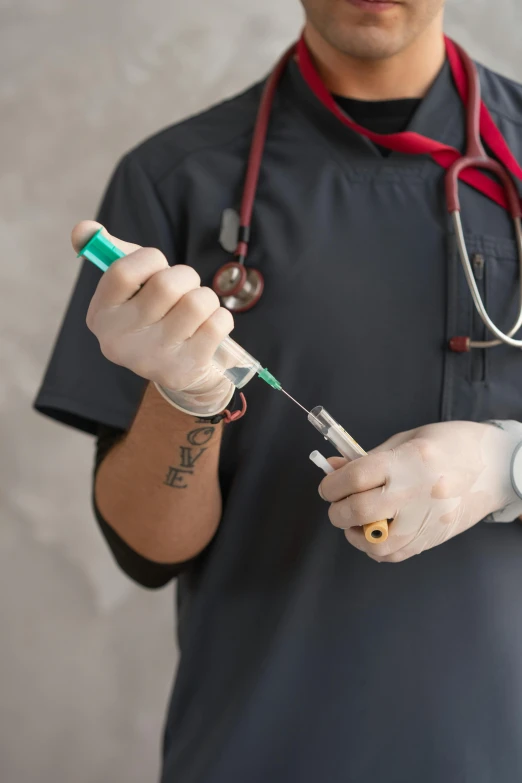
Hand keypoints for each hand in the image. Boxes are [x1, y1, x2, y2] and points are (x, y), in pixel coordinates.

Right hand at [72, 221, 234, 412]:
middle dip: (186, 277)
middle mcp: (120, 341)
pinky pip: (219, 322)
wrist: (178, 371)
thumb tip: (83, 229)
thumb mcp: (130, 288)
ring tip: (196, 310)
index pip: (123, 271)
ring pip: (198, 302)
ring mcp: (153, 358)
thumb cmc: (154, 316)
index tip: (157, 266)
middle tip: (183, 289)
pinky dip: (221, 317)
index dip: (149, 259)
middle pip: (167, 284)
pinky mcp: (185, 370)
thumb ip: (111, 252)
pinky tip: (207, 328)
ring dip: (206, 297)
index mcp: (101, 315)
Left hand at [319, 421, 518, 561]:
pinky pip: (395, 554)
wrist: (496, 466)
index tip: (327, 486)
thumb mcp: (406, 439)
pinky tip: (374, 532)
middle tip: (337, 505)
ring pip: (376, 543)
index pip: (356, 477)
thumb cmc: (449, 444)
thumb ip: (367, 458)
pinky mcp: (434, 538)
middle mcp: (416, 492)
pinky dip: (376, 547)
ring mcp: (427, 520)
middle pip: (359, 510)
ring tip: (355, 522)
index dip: (332, 484)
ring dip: (355, 534)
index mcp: (407, 461)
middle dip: (337, 511)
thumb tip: (331, 469)